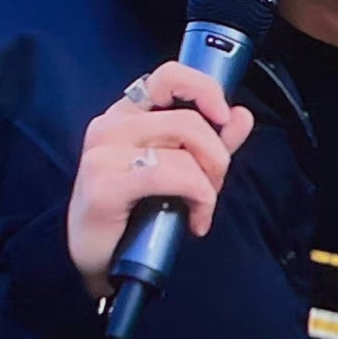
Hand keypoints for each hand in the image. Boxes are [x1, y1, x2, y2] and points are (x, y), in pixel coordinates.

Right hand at [67, 62, 254, 300]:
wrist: (96, 262)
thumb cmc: (133, 216)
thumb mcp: (179, 172)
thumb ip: (210, 142)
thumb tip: (241, 115)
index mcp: (126, 115)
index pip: (169, 76)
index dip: (204, 89)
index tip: (223, 115)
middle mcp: (110, 127)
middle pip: (189, 121)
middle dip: (216, 158)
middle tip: (212, 188)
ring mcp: (103, 154)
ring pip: (184, 152)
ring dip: (207, 186)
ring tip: (200, 209)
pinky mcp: (105, 185)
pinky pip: (172, 176)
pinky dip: (197, 199)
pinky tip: (194, 221)